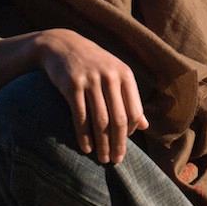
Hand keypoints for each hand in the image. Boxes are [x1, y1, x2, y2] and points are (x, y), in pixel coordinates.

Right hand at [36, 29, 148, 163]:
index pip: (134, 111)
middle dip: (118, 143)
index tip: (125, 145)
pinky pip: (80, 117)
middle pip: (118, 119)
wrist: (62, 46)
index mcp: (125, 75)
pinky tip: (86, 148)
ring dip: (102, 144)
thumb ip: (129, 99)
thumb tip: (144, 126)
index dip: (130, 132)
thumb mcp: (115, 76)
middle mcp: (110, 77)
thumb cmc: (93, 64)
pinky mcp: (72, 85)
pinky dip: (84, 136)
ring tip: (102, 158)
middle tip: (116, 160)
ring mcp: (91, 80)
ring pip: (100, 121)